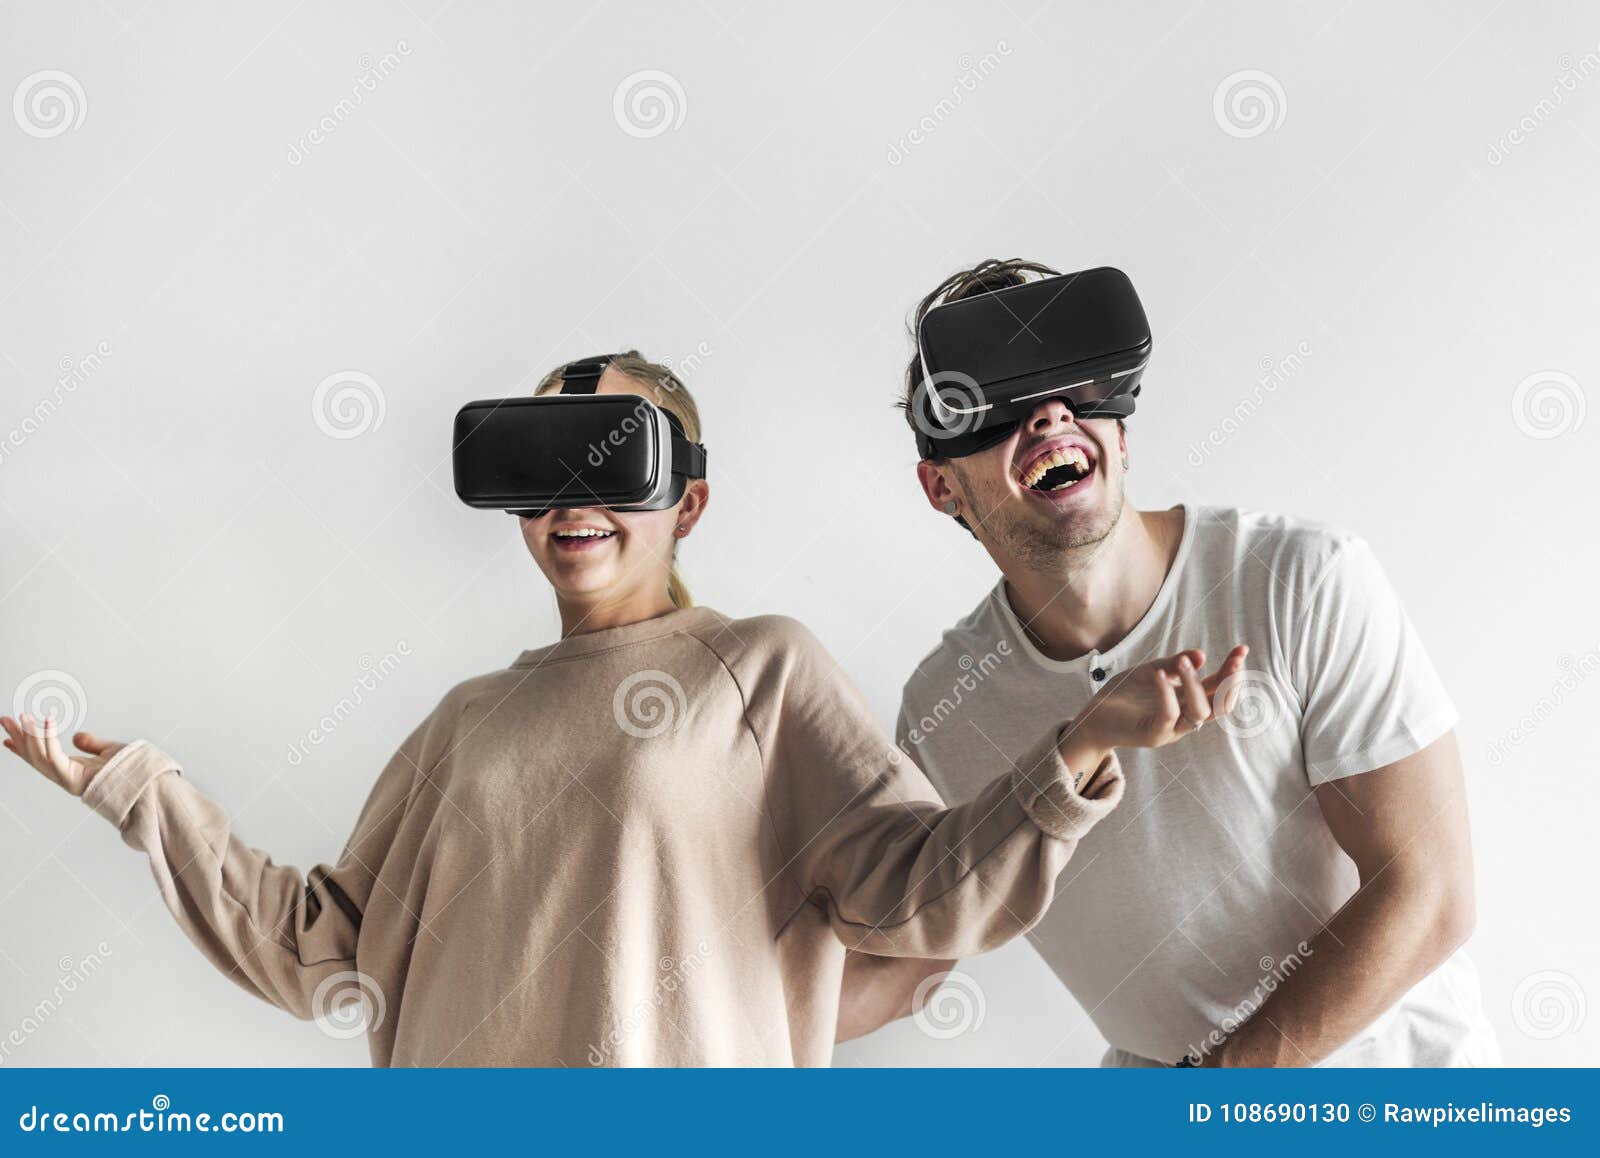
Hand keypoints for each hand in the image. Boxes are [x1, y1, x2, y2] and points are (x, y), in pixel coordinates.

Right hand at [1, 713, 126, 797]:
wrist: (143, 784)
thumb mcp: (108, 751)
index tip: (8, 736)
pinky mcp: (71, 779)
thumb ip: (91, 744)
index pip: (41, 757)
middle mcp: (65, 776)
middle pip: (34, 756)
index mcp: (71, 770)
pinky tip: (47, 721)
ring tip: (23, 716)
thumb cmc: (130, 772)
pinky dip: (49, 738)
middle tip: (4, 719)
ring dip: (29, 736)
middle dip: (19, 738)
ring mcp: (67, 779)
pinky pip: (54, 756)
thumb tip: (76, 736)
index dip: (23, 748)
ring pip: (40, 756)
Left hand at [1061, 645, 1249, 770]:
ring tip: (1184, 662)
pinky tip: (1161, 675)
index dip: (1233, 671)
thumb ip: (1174, 664)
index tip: (1242, 649)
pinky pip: (1169, 716)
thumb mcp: (1150, 672)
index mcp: (1189, 702)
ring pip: (1200, 713)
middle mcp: (1186, 718)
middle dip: (1231, 683)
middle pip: (1220, 705)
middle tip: (1235, 660)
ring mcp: (1172, 729)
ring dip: (1196, 685)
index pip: (1220, 689)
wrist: (1094, 717)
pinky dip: (1168, 694)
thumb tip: (1202, 655)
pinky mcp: (1153, 735)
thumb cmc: (1124, 695)